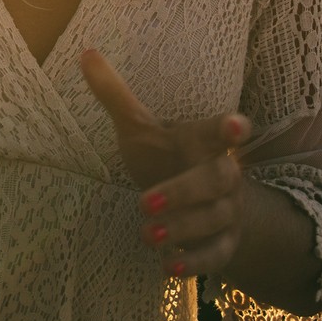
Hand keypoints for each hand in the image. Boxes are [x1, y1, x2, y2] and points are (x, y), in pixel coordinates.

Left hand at [81, 49, 250, 277]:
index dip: (230, 129)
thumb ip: (116, 94)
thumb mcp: (141, 126)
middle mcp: (223, 174)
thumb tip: (85, 53)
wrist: (204, 201)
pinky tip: (169, 267)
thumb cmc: (168, 156)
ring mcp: (226, 210)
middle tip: (142, 203)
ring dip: (183, 228)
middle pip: (219, 179)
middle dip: (185, 191)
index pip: (221, 131)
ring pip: (215, 219)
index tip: (236, 127)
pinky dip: (196, 263)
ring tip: (146, 234)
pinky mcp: (224, 243)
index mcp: (205, 140)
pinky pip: (217, 255)